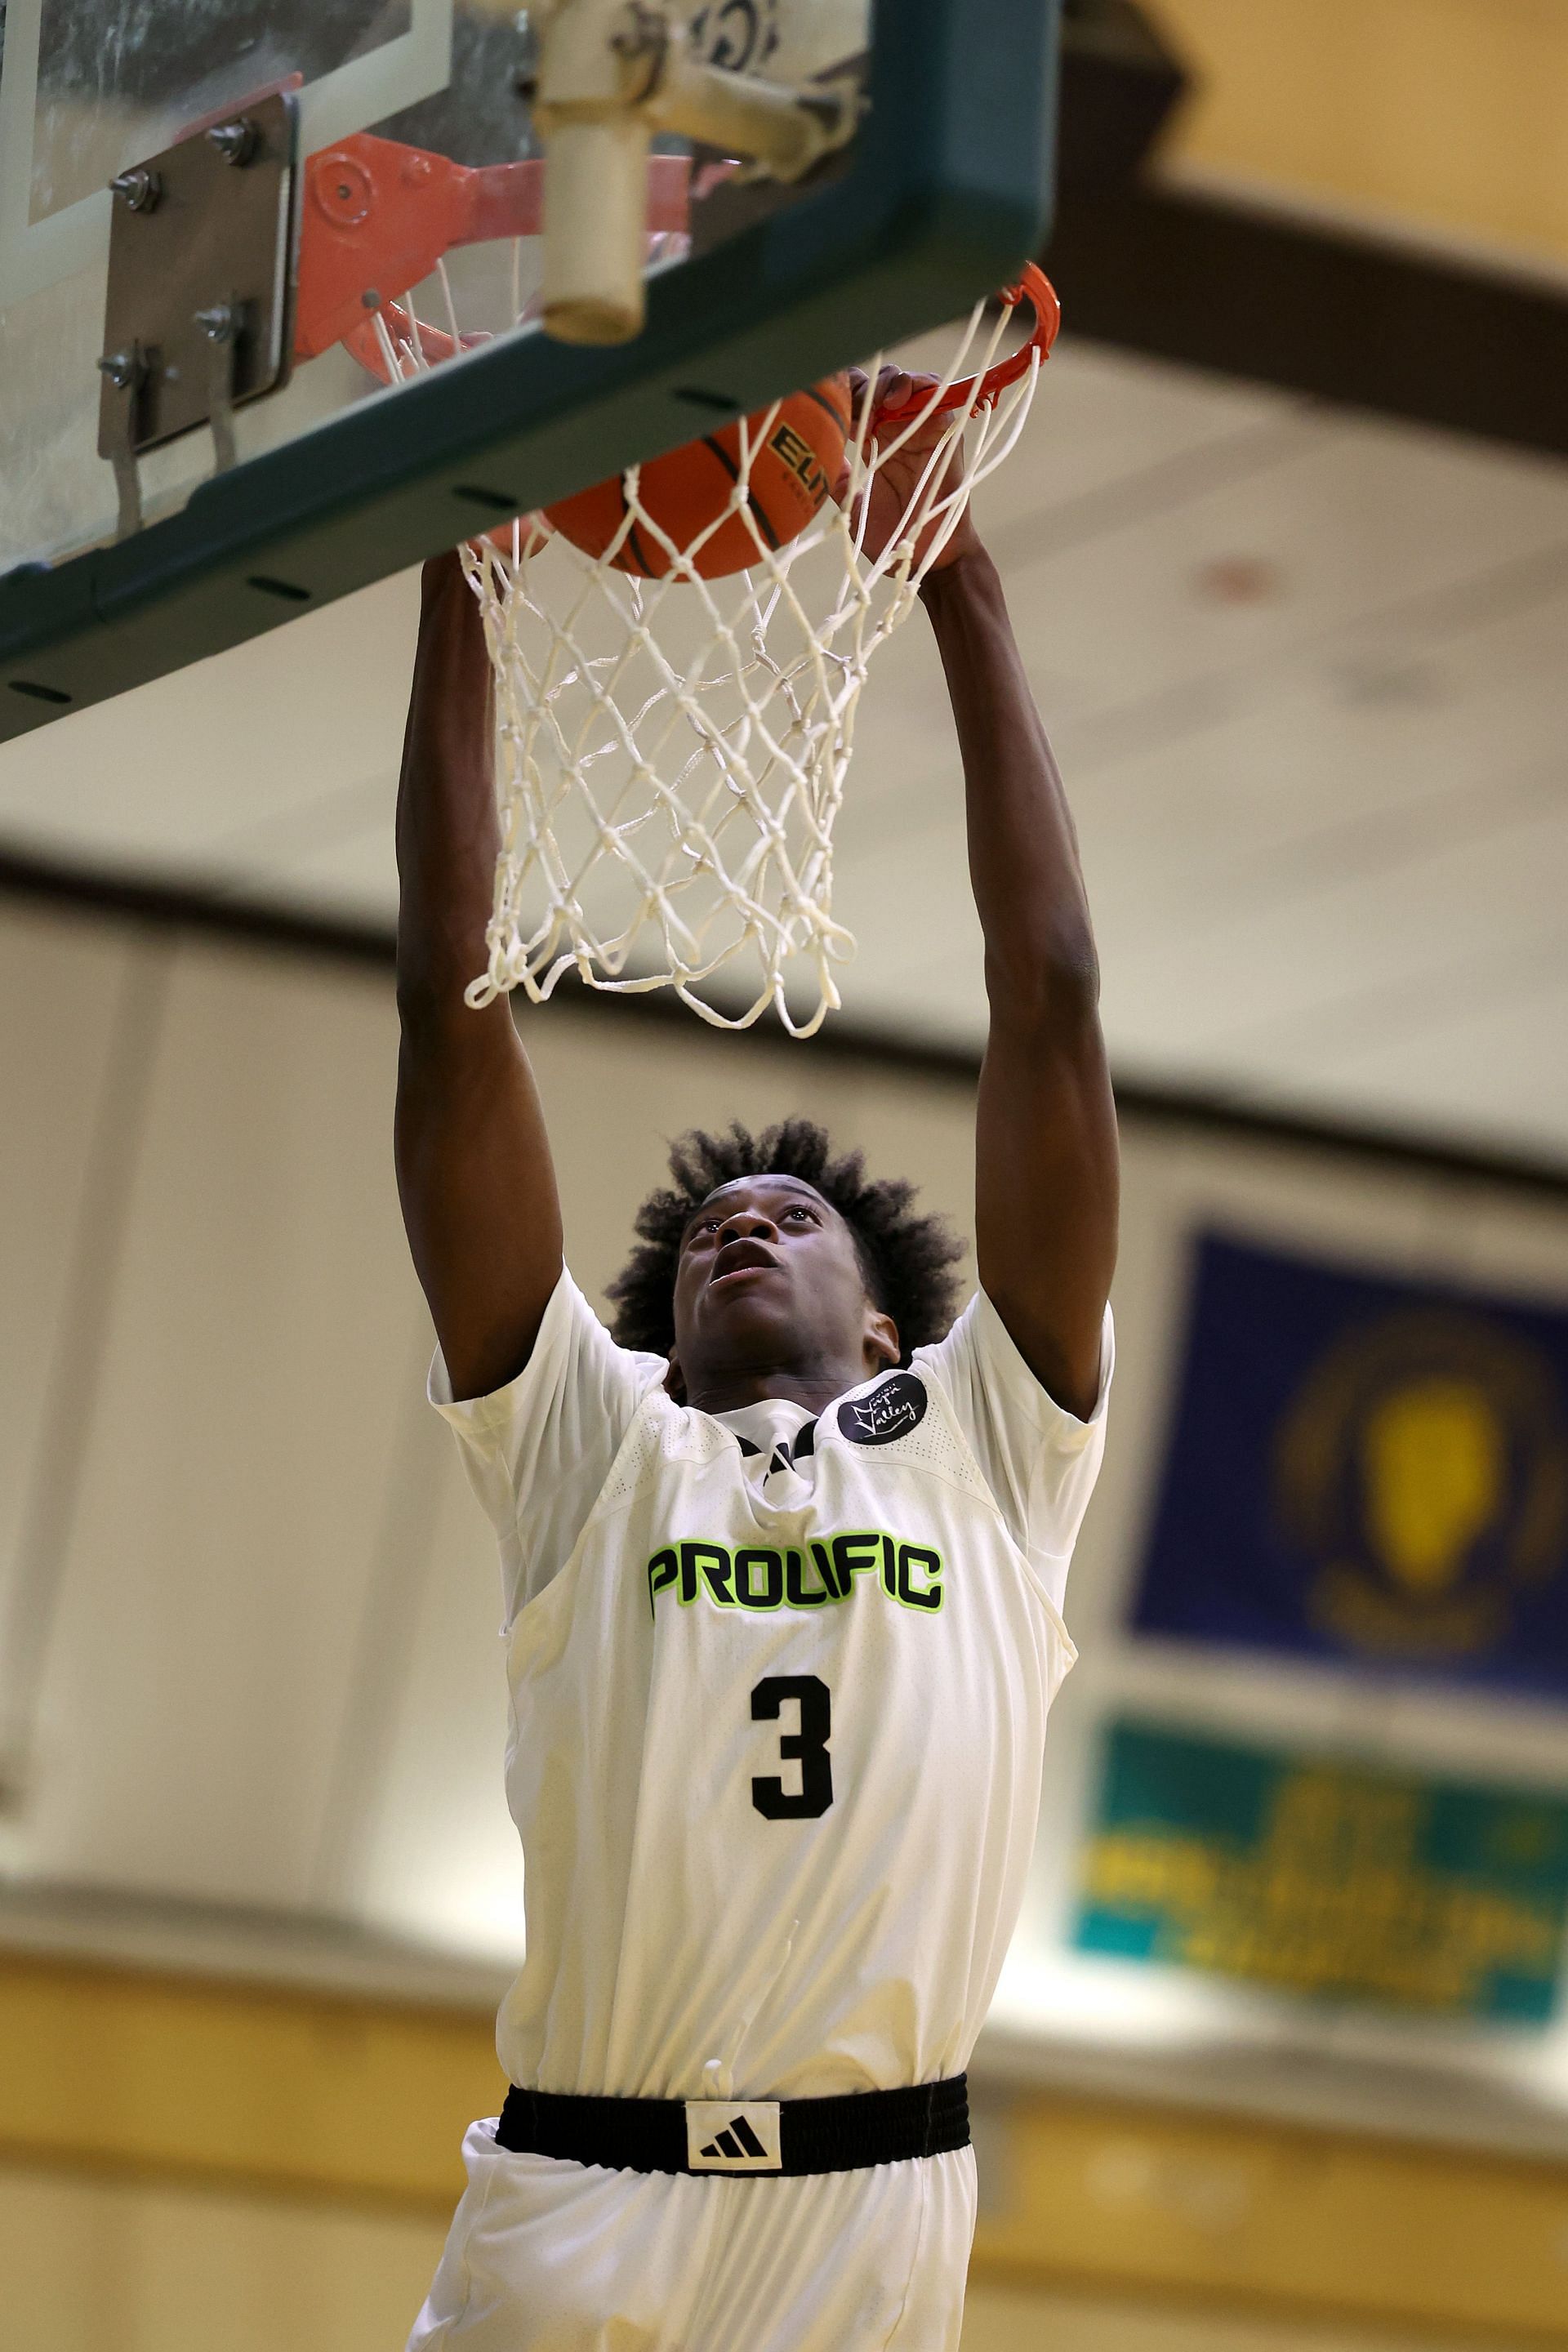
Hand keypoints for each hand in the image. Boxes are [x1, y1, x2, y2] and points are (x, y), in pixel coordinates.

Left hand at [835, 366, 982, 574]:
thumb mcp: (852, 503)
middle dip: (866, 385)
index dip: (847, 395)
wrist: (920, 558)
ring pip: (910, 383)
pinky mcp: (946, 435)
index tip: (836, 413)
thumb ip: (838, 477)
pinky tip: (898, 398)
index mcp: (877, 440)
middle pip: (883, 384)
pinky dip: (921, 387)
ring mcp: (924, 430)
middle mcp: (900, 430)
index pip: (861, 399)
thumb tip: (813, 456)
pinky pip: (939, 397)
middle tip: (856, 405)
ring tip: (878, 400)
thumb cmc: (890, 535)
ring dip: (891, 383)